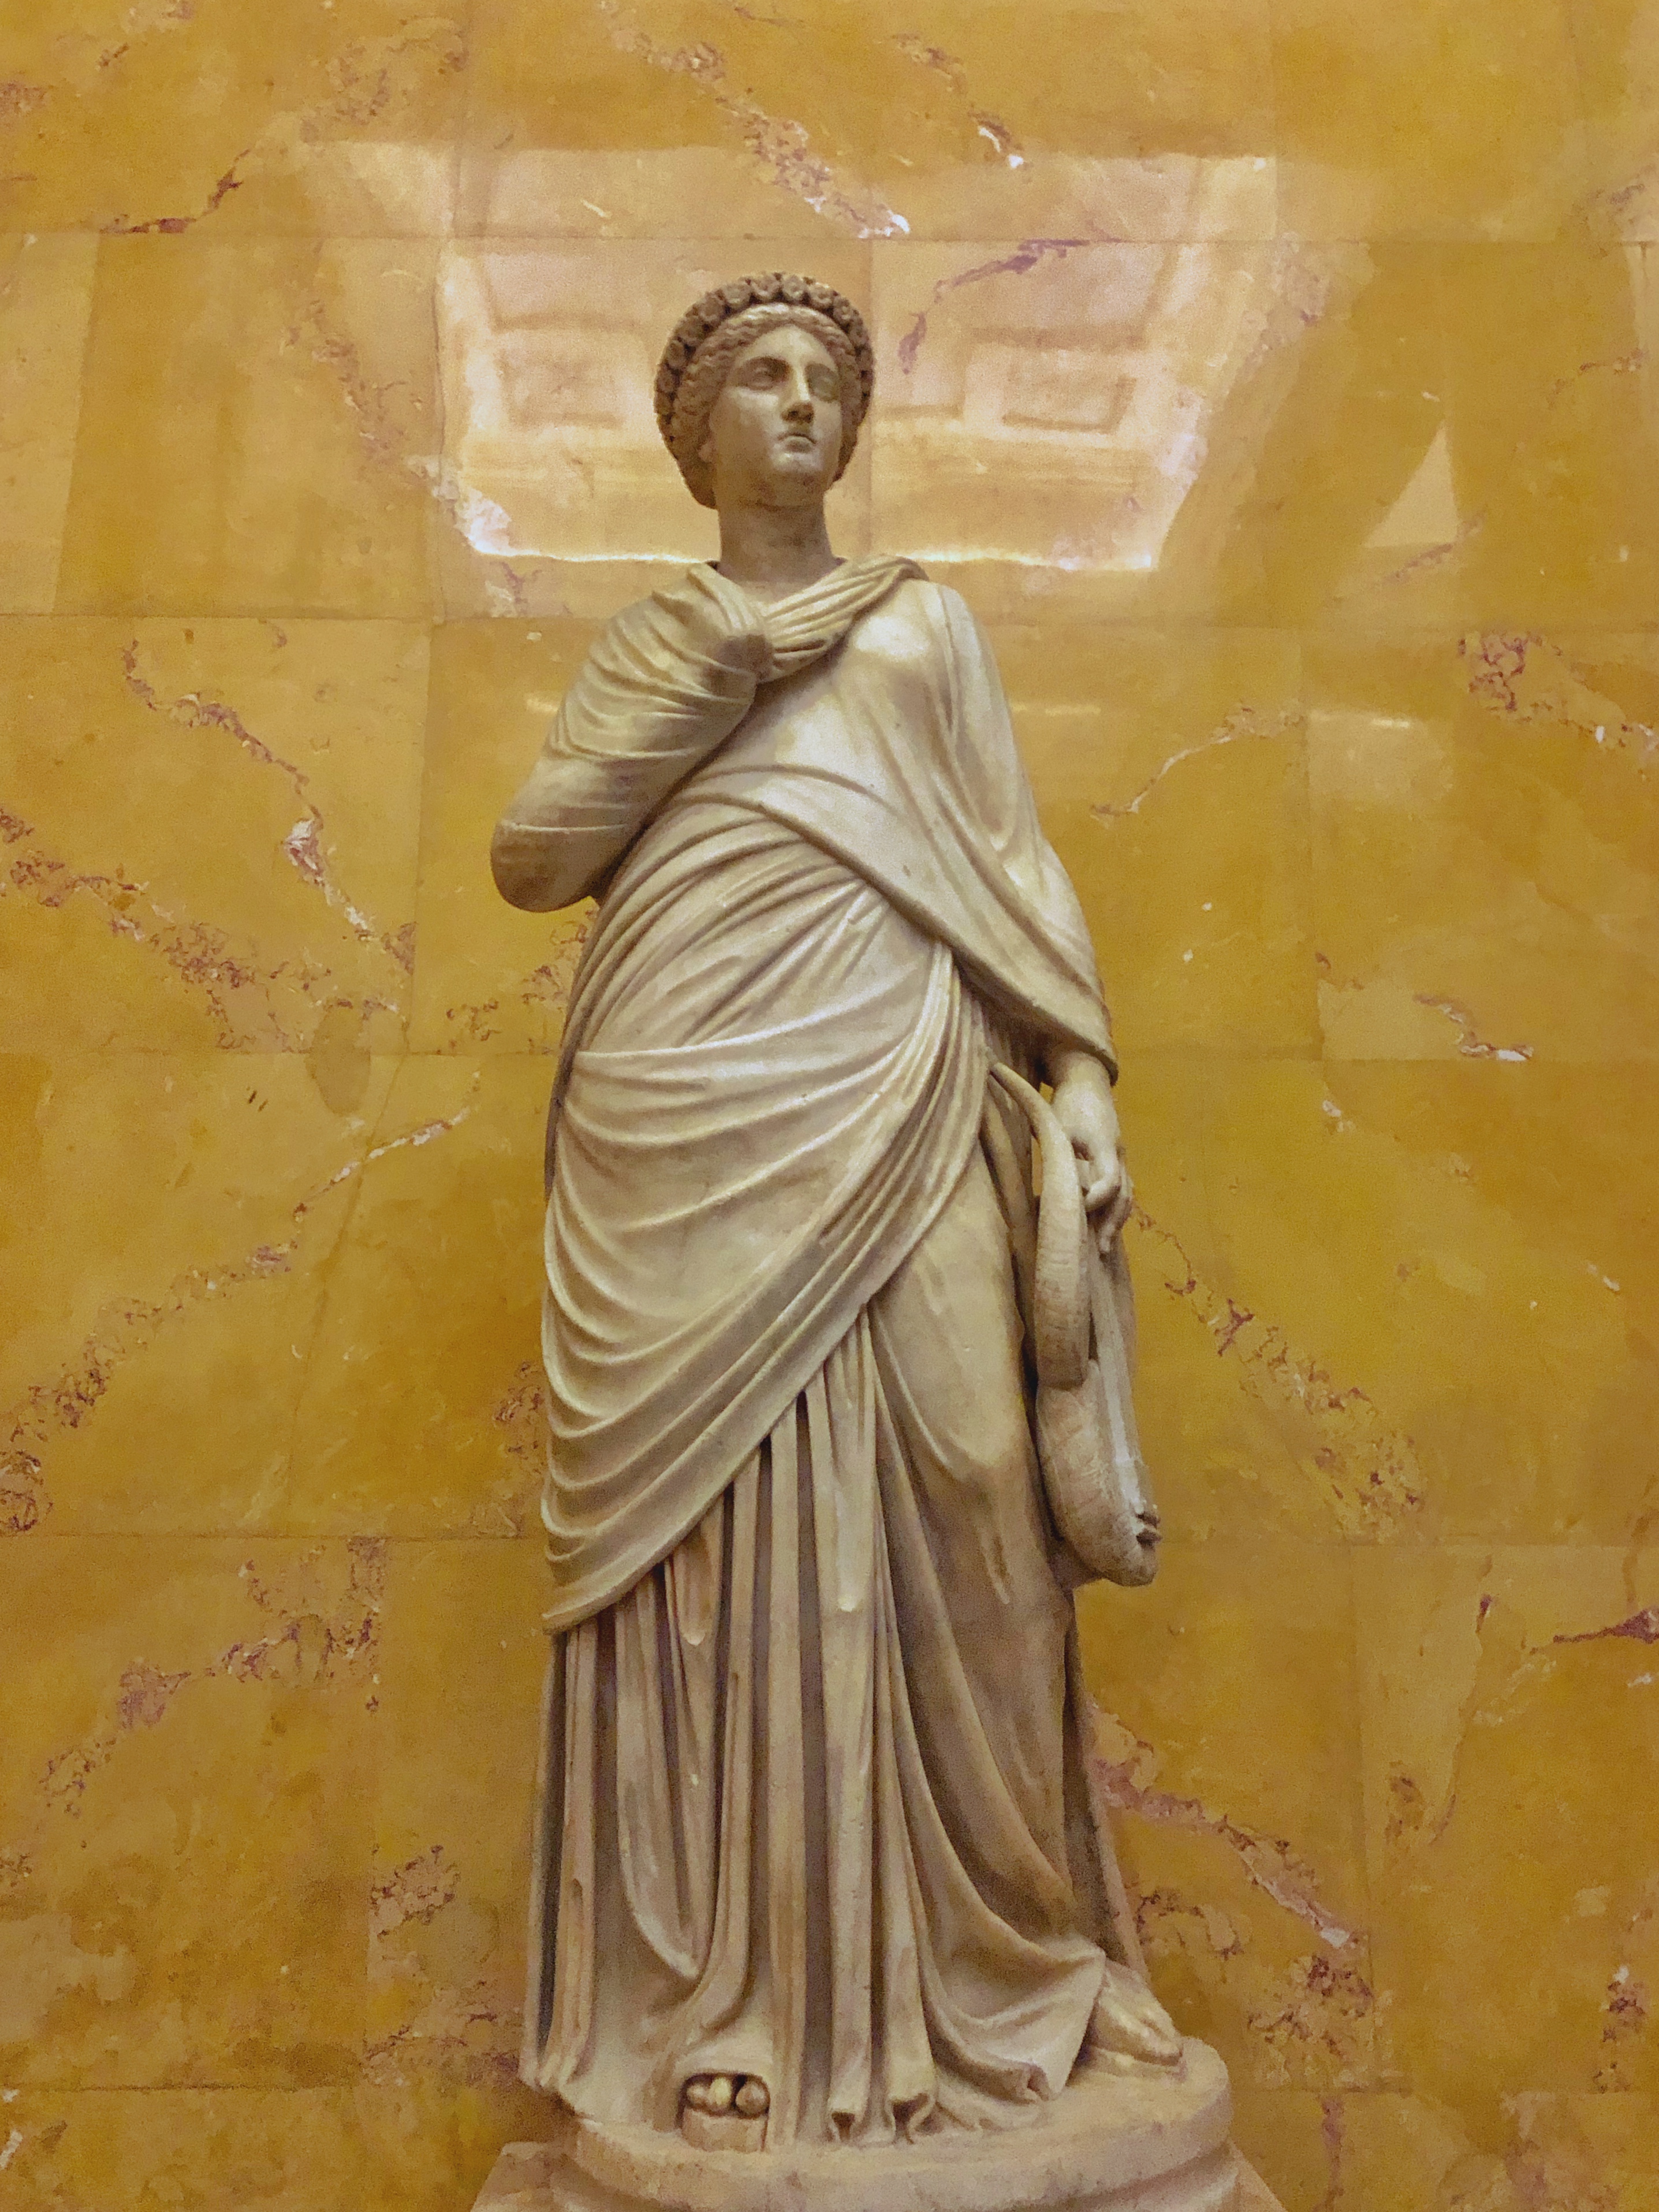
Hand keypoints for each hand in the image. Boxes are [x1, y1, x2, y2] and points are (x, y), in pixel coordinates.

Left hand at [1048, 1050, 1132, 1247]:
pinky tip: (1103, 1227)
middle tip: (1099, 1249)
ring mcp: (1120, 1157)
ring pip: (1126, 1194)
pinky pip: (1122, 1189)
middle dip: (1112, 1222)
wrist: (1087, 1081)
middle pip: (1125, 1195)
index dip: (1097, 1199)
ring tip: (1103, 1246)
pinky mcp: (1115, 1159)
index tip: (1079, 1209)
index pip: (1111, 1180)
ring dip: (1115, 1220)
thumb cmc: (1068, 1102)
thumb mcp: (1058, 1125)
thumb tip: (1050, 1189)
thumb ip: (1058, 1154)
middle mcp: (1118, 1154)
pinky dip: (1114, 1209)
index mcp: (1106, 1145)